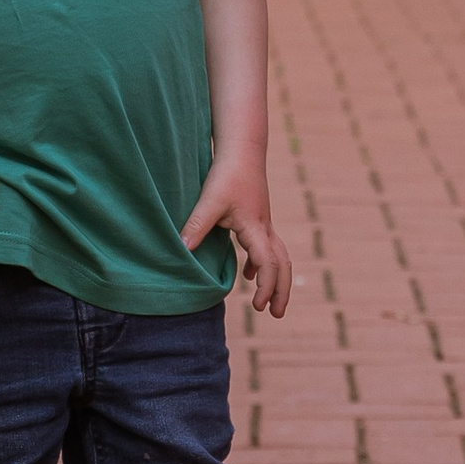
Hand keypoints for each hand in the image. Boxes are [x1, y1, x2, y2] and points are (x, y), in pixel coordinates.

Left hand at [181, 165, 293, 316]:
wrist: (242, 149)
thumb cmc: (227, 174)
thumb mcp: (209, 201)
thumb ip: (196, 226)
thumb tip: (181, 250)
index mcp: (255, 228)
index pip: (268, 263)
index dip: (265, 287)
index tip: (256, 306)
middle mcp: (265, 228)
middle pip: (283, 264)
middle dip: (281, 290)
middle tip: (276, 314)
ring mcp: (264, 222)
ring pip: (279, 256)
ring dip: (276, 279)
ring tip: (269, 302)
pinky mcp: (258, 217)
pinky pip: (267, 247)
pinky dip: (262, 263)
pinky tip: (248, 272)